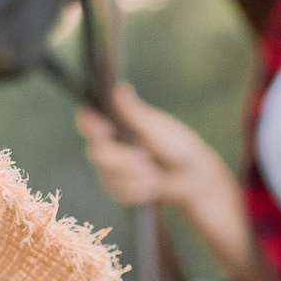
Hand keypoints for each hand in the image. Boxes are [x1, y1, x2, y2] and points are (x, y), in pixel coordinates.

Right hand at [74, 83, 230, 211]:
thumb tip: (119, 88)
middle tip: (145, 160)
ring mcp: (110, 166)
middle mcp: (108, 143)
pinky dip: (138, 190)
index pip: (88, 119)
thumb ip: (134, 113)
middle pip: (95, 153)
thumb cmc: (177, 144)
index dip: (90, 124)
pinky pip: (117, 192)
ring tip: (155, 174)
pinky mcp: (117, 186)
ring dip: (134, 178)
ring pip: (107, 176)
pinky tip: (152, 185)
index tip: (105, 128)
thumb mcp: (157, 127)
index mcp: (116, 122)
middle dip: (121, 160)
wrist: (191, 176)